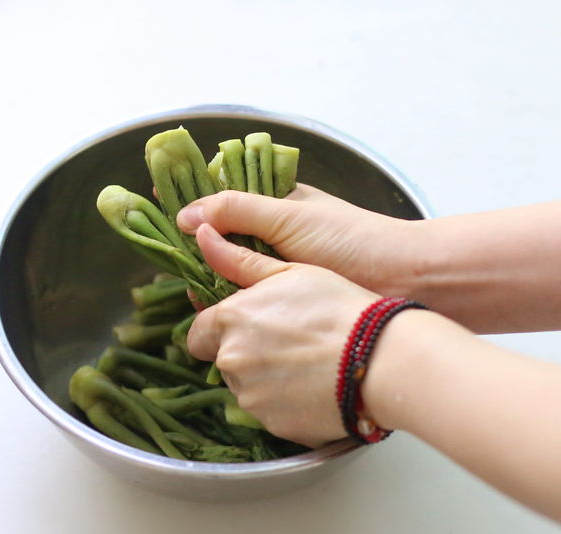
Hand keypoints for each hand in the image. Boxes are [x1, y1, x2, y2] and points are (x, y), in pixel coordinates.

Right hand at [176, 184, 421, 297]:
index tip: (160, 204)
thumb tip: (185, 215)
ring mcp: (279, 269)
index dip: (193, 202)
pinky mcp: (286, 300)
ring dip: (210, 281)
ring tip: (196, 293)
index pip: (223, 197)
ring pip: (229, 272)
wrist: (400, 280)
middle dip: (196, 250)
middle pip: (220, 239)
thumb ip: (237, 210)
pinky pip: (247, 299)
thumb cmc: (349, 239)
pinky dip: (229, 303)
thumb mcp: (288, 215)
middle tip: (175, 262)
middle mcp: (273, 235)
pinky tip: (214, 310)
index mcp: (275, 204)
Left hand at [187, 223, 379, 446]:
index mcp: (231, 320)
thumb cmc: (338, 308)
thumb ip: (238, 260)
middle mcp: (232, 361)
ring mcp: (252, 398)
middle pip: (225, 361)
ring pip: (248, 389)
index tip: (246, 326)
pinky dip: (288, 403)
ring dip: (267, 379)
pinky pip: (272, 413)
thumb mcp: (291, 272)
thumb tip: (202, 236)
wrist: (380, 358)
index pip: (198, 333)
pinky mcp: (274, 424)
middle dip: (246, 353)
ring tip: (307, 364)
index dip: (219, 330)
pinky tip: (317, 386)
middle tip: (288, 342)